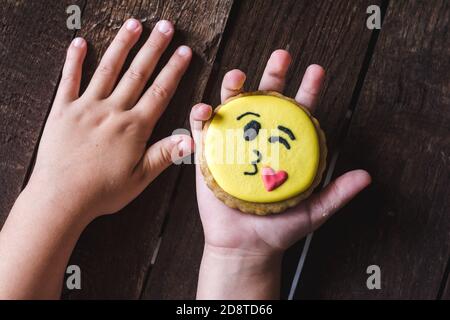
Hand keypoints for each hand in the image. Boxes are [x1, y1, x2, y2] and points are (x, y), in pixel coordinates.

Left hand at [27, 19, 192, 219]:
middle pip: (137, 73)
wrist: (61, 198)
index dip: (174, 70)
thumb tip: (192, 139)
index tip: (184, 51)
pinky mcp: (63, 110)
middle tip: (166, 27)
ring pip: (108, 70)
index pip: (160, 92)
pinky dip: (74, 60)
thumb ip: (164, 154)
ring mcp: (86, 107)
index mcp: (134, 127)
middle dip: (153, 48)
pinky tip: (81, 42)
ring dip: (122, 45)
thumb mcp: (140, 178)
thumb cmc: (102, 191)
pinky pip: (69, 80)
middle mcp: (112, 111)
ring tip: (134, 24)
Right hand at [192, 50, 370, 298]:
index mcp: (284, 147)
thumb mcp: (313, 210)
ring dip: (233, 87)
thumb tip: (367, 176)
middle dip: (273, 74)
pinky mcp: (207, 155)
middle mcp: (258, 139)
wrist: (245, 247)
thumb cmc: (279, 228)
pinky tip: (206, 109)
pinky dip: (200, 116)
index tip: (316, 70)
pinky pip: (201, 130)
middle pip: (265, 100)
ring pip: (232, 107)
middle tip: (281, 56)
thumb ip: (337, 193)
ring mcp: (231, 144)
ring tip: (239, 77)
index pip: (297, 112)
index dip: (308, 90)